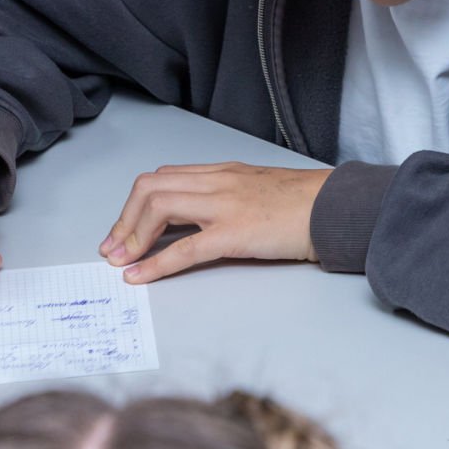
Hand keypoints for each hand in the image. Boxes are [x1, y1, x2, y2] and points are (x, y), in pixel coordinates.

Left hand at [99, 163, 331, 283]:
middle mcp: (216, 182)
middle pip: (150, 188)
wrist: (334, 207)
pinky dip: (156, 263)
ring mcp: (224, 205)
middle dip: (124, 219)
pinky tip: (141, 276)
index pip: (163, 177)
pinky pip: (185, 248)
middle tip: (113, 248)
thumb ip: (227, 198)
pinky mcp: (235, 232)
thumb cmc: (303, 204)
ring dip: (132, 236)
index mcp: (221, 172)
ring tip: (121, 261)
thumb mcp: (257, 190)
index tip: (123, 230)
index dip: (135, 204)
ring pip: (160, 207)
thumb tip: (199, 221)